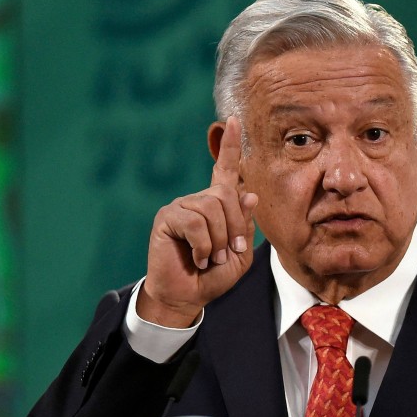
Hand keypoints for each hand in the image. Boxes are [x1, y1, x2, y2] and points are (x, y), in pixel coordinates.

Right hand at [137, 117, 257, 327]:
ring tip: (210, 258)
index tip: (232, 120)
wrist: (187, 296)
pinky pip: (196, 223)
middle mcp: (199, 200)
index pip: (225, 170)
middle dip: (234, 229)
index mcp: (217, 206)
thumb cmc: (213, 276)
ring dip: (218, 241)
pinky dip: (203, 246)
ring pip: (212, 209)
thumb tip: (248, 192)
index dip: (230, 146)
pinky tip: (197, 258)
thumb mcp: (239, 255)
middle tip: (228, 254)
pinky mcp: (167, 218)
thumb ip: (245, 226)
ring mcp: (181, 207)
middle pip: (226, 195)